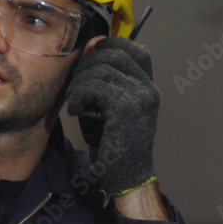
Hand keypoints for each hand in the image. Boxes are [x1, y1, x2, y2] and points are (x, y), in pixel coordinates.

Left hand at [67, 37, 158, 196]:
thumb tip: (92, 45)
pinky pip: (95, 87)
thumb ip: (109, 81)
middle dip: (87, 64)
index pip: (133, 48)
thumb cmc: (117, 145)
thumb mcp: (115, 108)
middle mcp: (148, 89)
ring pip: (101, 69)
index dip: (109, 47)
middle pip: (114, 54)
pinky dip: (79, 95)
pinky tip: (74, 109)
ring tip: (73, 99)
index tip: (90, 62)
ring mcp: (140, 98)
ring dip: (79, 82)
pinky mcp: (125, 109)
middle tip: (75, 84)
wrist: (128, 177)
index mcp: (148, 87)